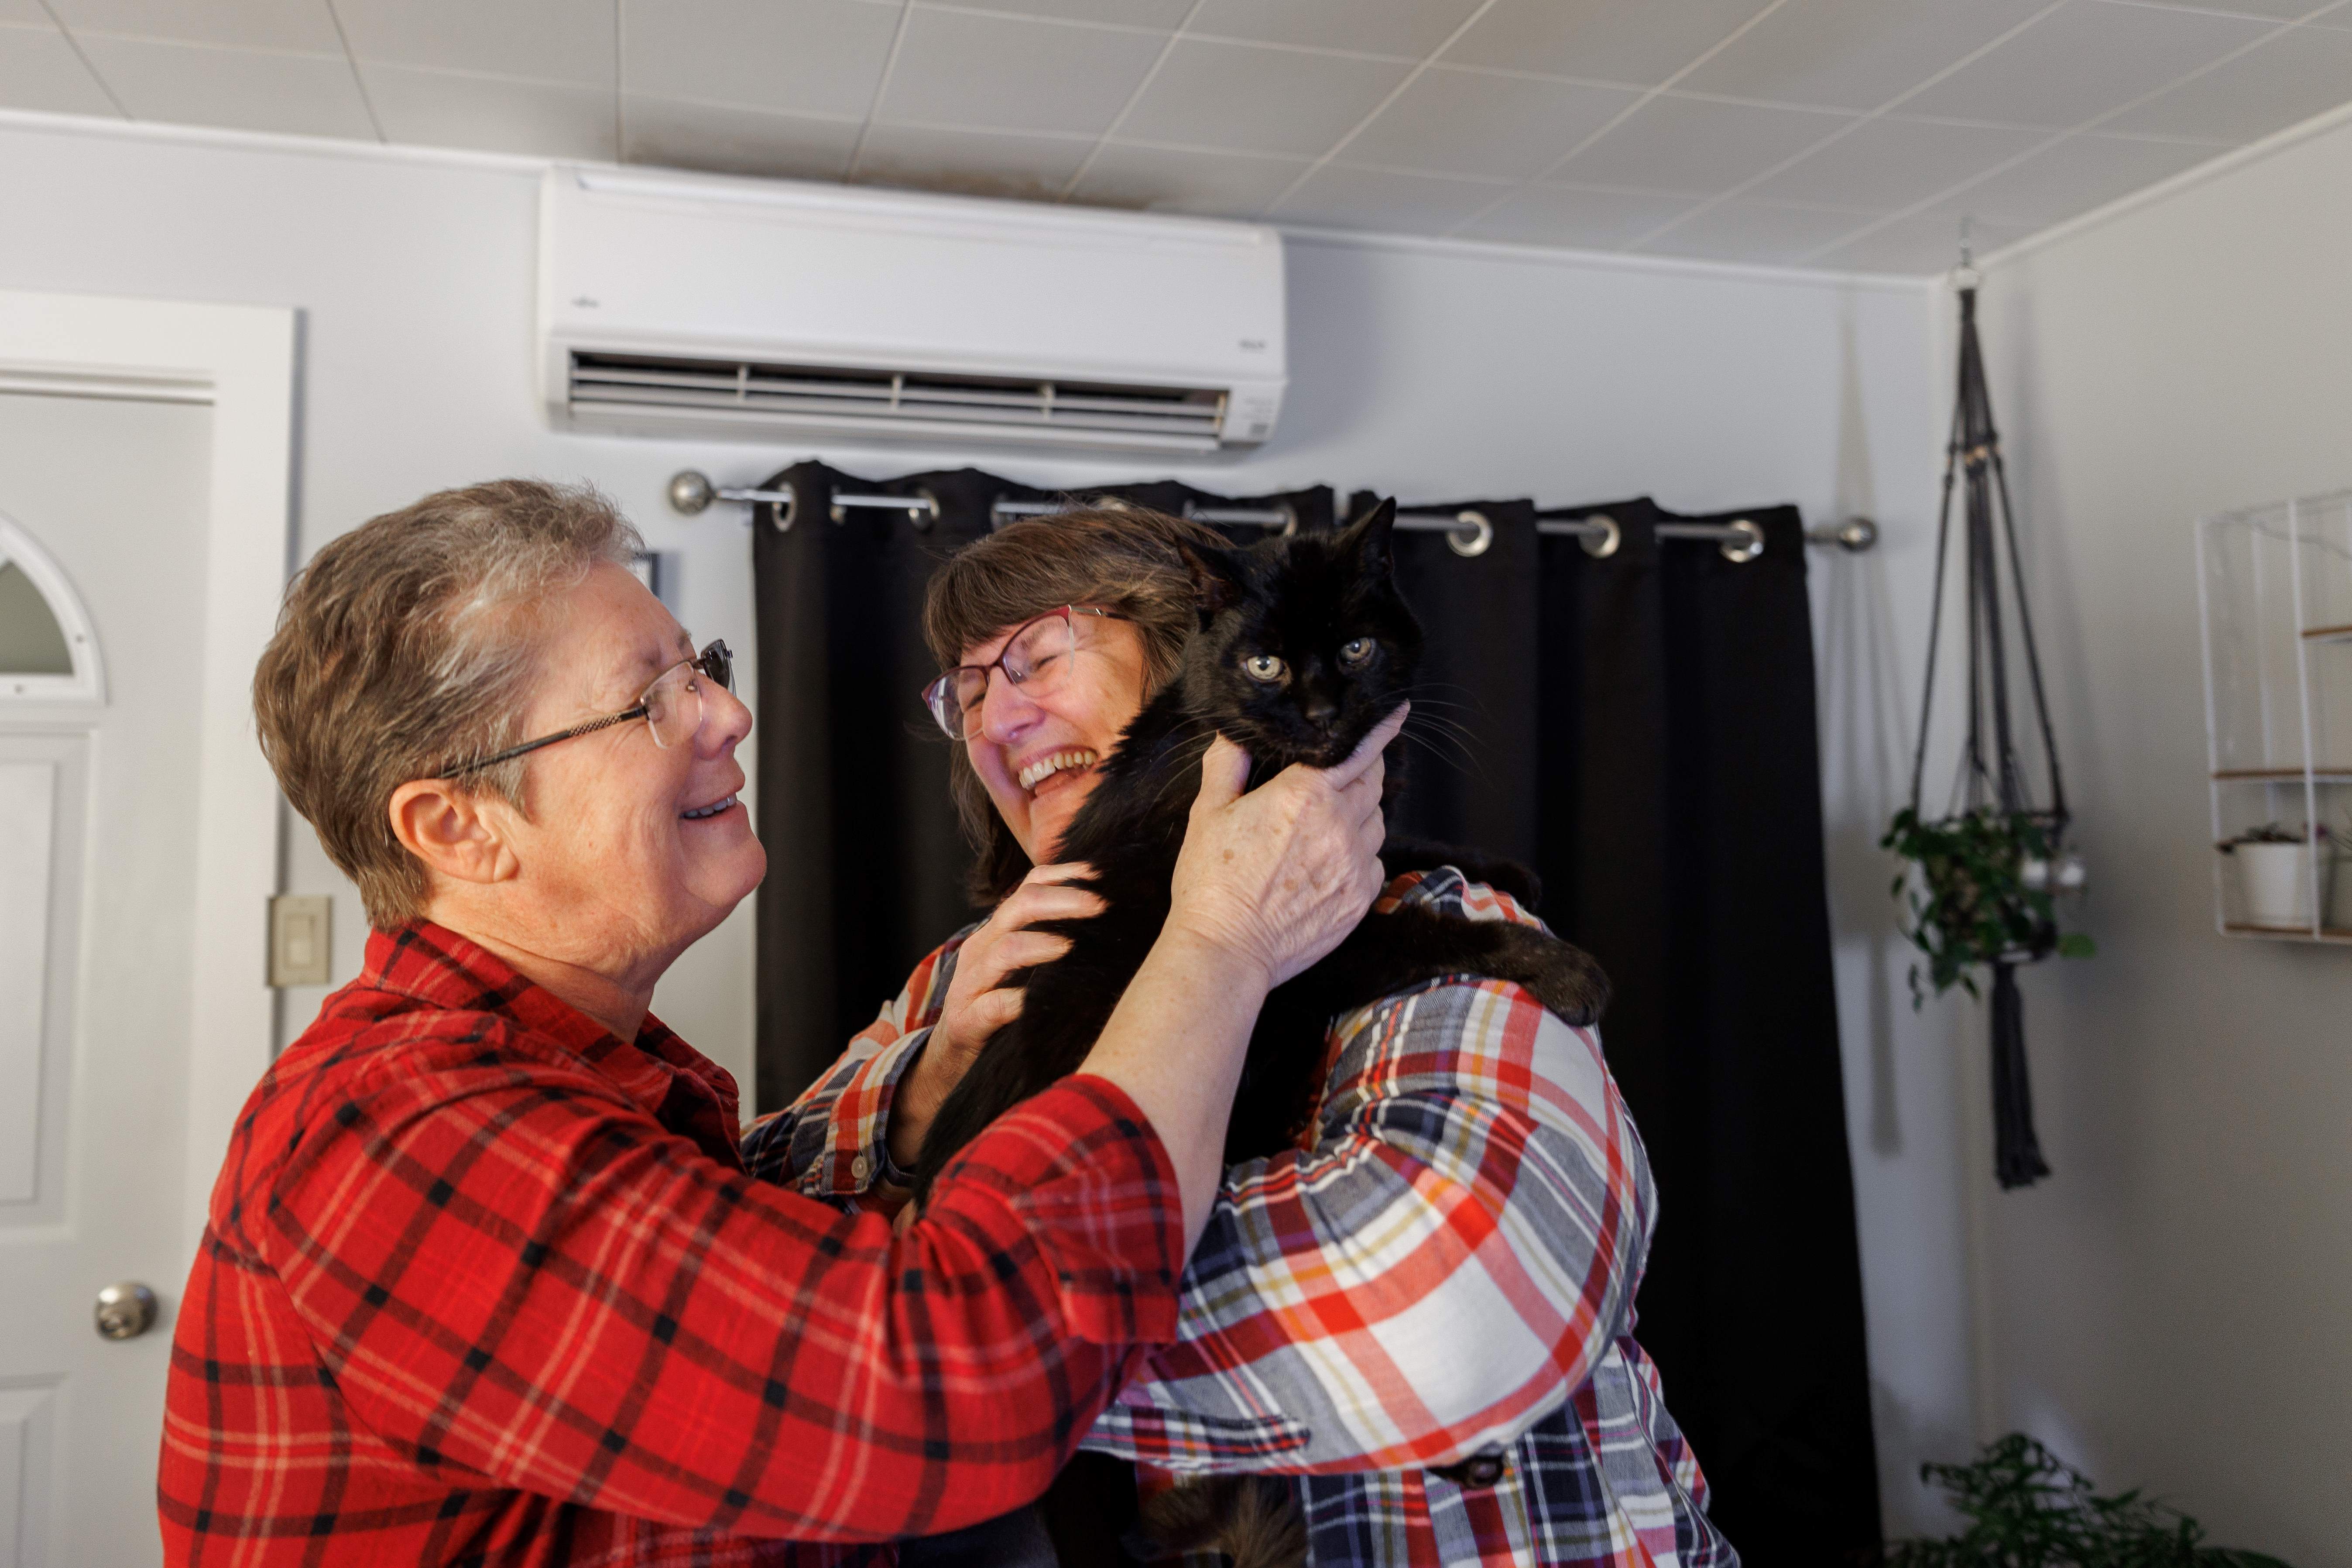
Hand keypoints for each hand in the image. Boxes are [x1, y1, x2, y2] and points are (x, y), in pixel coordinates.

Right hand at [887, 862, 1103, 1167]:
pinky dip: (1021, 1001)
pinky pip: (996, 1006)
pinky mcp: (968, 1021)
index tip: (1103, 875)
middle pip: (1020, 906)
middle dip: (1064, 901)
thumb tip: (1113, 928)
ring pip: (1006, 949)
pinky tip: (1045, 1000)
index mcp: (998, 931)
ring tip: (1073, 946)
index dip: (1066, 875)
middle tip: (1101, 904)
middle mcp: (982, 949)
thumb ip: (1052, 945)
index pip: (1030, 886)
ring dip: (1044, 944)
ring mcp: (971, 984)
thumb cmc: (1000, 1011)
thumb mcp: (1021, 970)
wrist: (950, 1061)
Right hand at [1165, 705, 1403, 988]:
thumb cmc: (1211, 882)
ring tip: (1327, 822)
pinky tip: (1330, 862)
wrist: (1226, 951)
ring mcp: (1354, 865)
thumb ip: (1227, 764)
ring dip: (1361, 812)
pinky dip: (1361, 854)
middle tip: (1343, 771)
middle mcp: (1339, 826)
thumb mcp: (1208, 813)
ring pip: (1377, 821)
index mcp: (1304, 796)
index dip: (1379, 728)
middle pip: (1372, 782)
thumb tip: (1235, 734)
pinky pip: (1375, 862)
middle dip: (1363, 769)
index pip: (1356, 751)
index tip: (1398, 711)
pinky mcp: (1360, 898)